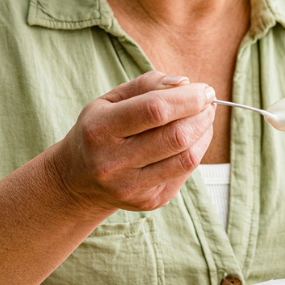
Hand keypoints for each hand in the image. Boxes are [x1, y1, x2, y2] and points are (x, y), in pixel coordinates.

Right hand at [49, 71, 215, 214]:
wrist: (76, 180)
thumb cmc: (99, 131)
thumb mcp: (109, 100)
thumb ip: (146, 85)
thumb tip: (185, 83)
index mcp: (101, 129)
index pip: (155, 110)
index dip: (188, 98)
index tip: (204, 89)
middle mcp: (113, 162)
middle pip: (176, 136)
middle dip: (202, 114)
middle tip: (208, 102)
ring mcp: (131, 186)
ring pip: (187, 158)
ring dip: (205, 132)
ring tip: (204, 117)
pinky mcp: (148, 202)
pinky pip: (185, 173)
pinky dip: (197, 150)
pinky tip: (192, 138)